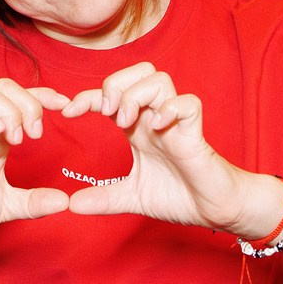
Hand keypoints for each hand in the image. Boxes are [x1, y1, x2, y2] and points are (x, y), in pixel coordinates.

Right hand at [0, 79, 71, 244]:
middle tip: (35, 135)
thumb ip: (35, 202)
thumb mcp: (8, 206)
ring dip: (8, 110)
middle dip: (28, 102)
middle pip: (6, 86)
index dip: (45, 95)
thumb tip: (65, 202)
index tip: (67, 105)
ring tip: (15, 139)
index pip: (23, 99)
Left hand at [60, 62, 250, 232]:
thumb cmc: (180, 196)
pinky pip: (188, 104)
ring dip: (136, 96)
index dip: (87, 96)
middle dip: (115, 85)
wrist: (215, 211)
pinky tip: (157, 128)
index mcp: (139, 127)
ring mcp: (176, 123)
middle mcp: (156, 118)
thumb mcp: (131, 198)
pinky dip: (170, 109)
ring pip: (159, 79)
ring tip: (128, 124)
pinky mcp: (195, 133)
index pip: (112, 95)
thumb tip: (72, 205)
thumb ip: (103, 198)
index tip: (68, 112)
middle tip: (106, 114)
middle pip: (138, 72)